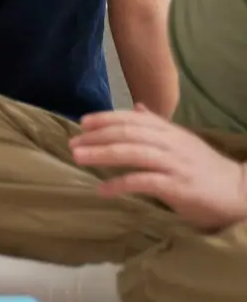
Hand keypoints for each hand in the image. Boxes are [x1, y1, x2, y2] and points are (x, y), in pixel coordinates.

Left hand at [72, 106, 246, 232]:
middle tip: (72, 142)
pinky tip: (103, 188)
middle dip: (98, 136)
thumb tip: (136, 107)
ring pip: (134, 153)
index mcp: (171, 132)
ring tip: (78, 158)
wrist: (242, 193)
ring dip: (102, 154)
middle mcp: (172, 144)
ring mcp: (176, 164)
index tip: (83, 122)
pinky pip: (144, 182)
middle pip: (129, 133)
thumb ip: (158, 126)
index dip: (107, 118)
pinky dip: (121, 184)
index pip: (134, 119)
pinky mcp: (179, 187)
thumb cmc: (207, 170)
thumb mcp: (183, 142)